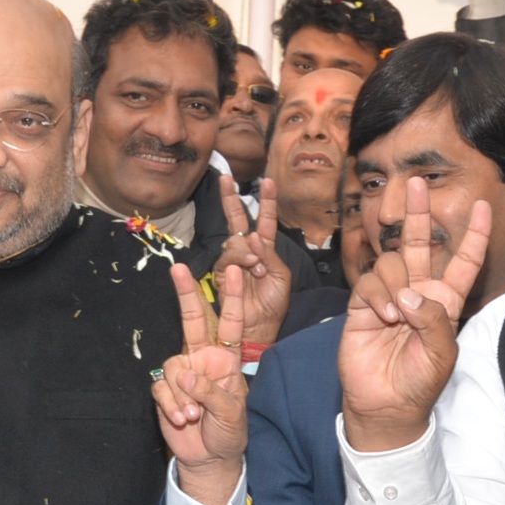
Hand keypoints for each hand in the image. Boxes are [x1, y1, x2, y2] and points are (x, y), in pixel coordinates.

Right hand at [155, 264, 249, 504]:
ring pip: (172, 367)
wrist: (209, 457)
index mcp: (226, 360)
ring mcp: (182, 373)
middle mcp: (202, 360)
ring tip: (193, 416)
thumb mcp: (232, 412)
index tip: (235, 273)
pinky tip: (181, 419)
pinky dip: (170, 405)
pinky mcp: (164, 389)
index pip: (230, 325)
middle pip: (192, 321)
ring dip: (181, 394)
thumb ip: (212, 391)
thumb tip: (186, 375)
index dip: (232, 299)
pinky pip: (160, 388)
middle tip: (179, 268)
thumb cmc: (229, 432)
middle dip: (186, 294)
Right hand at [214, 176, 292, 346]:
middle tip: (226, 178)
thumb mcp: (282, 276)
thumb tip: (254, 235)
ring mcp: (233, 261)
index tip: (268, 181)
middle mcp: (248, 251)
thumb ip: (270, 254)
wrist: (261, 326)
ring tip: (257, 268)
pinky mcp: (222, 272)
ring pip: (234, 240)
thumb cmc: (274, 304)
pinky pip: (227, 257)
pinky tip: (249, 268)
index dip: (267, 201)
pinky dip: (239, 259)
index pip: (266, 220)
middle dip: (231, 198)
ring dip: (247, 250)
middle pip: (238, 219)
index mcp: (266, 249)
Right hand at [340, 178, 489, 452]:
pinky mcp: (363, 304)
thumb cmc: (419, 382)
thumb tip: (410, 293)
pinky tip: (383, 317)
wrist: (385, 404)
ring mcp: (389, 296)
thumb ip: (433, 320)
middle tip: (416, 183)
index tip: (483, 208)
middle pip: (418, 243)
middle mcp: (418, 291)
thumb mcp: (441, 354)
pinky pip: (369, 283)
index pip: (463, 262)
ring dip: (395, 284)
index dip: (474, 235)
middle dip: (417, 213)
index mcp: (445, 301)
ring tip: (396, 316)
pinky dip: (378, 295)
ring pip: (391, 262)